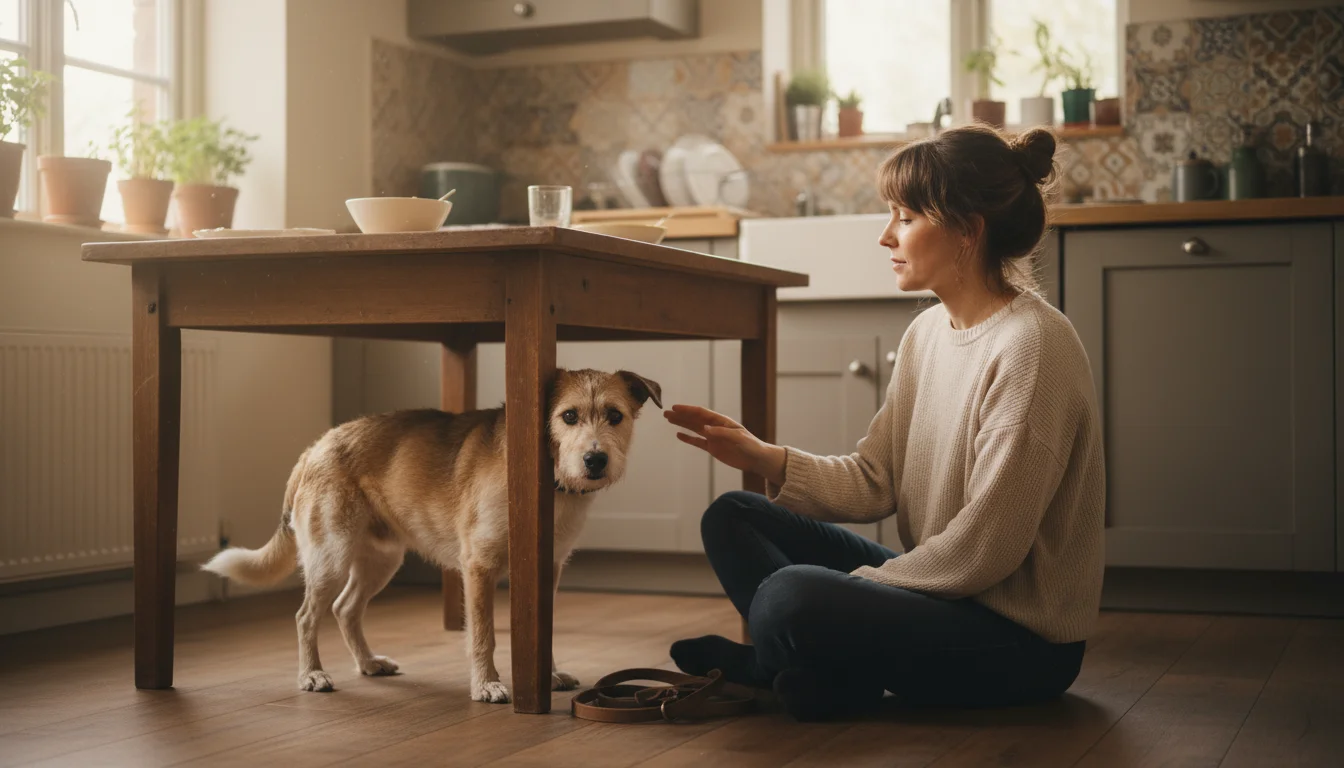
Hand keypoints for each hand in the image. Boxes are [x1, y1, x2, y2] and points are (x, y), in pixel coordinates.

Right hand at [663, 404, 786, 486]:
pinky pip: (697, 442)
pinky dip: (688, 438)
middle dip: (680, 415)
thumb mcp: (738, 438)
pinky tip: (679, 435)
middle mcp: (715, 427)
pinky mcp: (713, 448)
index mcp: (722, 421)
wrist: (757, 459)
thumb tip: (704, 429)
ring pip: (694, 428)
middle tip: (666, 412)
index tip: (675, 408)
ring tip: (669, 419)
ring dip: (681, 424)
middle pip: (694, 419)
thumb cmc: (751, 446)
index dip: (688, 410)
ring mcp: (713, 437)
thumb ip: (721, 433)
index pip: (701, 413)